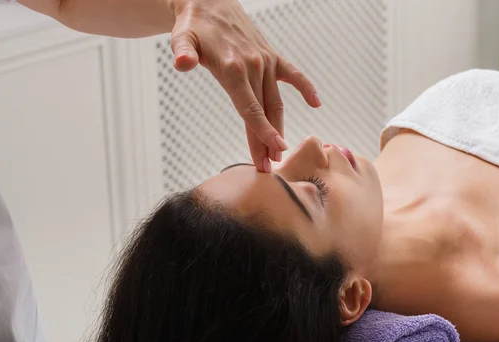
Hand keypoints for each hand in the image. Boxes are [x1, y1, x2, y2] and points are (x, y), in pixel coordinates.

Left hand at [169, 0, 320, 171]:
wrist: (211, 3)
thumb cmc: (195, 25)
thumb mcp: (183, 37)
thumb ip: (183, 52)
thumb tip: (182, 63)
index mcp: (234, 69)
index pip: (250, 109)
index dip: (262, 133)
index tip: (272, 152)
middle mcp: (255, 67)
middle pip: (264, 112)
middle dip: (267, 142)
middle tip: (268, 168)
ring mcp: (266, 62)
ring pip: (277, 102)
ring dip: (280, 128)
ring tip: (280, 152)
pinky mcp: (272, 57)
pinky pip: (294, 75)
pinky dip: (306, 88)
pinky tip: (316, 103)